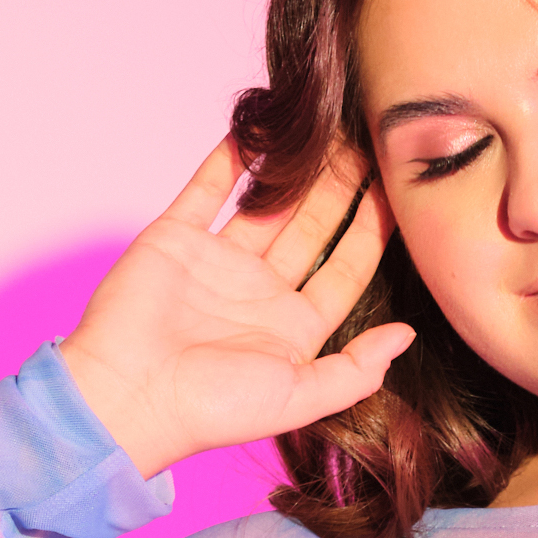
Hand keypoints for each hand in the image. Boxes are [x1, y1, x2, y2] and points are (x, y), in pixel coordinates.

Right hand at [59, 141, 409, 477]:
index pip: (345, 270)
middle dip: (340, 189)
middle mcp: (260, 292)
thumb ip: (356, 371)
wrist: (129, 395)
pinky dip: (233, 157)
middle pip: (312, 229)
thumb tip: (408, 336)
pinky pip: (209, 188)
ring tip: (327, 128)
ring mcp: (218, 262)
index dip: (371, 231)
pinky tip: (261, 128)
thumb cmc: (212, 409)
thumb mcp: (300, 399)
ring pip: (268, 203)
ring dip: (296, 168)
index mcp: (294, 329)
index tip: (396, 192)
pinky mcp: (176, 238)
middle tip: (367, 144)